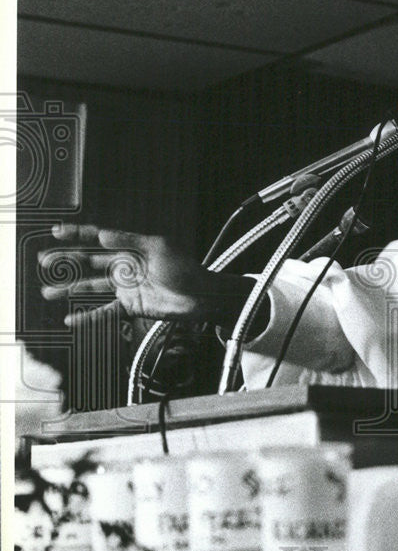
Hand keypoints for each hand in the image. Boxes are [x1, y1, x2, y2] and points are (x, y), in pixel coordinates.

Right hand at [39, 224, 251, 326]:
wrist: (202, 297)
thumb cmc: (186, 269)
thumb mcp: (159, 248)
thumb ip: (129, 241)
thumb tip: (102, 233)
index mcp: (132, 248)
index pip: (100, 239)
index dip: (78, 234)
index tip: (57, 231)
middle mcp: (126, 266)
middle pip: (89, 262)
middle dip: (66, 261)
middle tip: (43, 261)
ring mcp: (127, 287)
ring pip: (91, 287)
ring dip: (69, 289)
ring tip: (47, 292)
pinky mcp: (131, 305)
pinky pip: (105, 311)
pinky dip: (88, 316)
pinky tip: (71, 319)